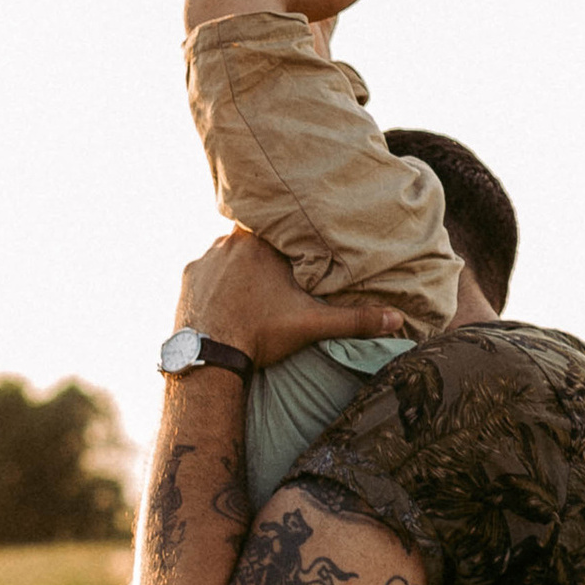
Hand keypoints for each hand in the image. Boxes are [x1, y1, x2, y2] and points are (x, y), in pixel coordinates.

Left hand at [176, 230, 408, 369]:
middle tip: (278, 272)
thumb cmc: (261, 336)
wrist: (211, 358)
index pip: (280, 226)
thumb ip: (354, 320)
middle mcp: (229, 241)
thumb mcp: (311, 325)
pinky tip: (228, 298)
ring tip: (253, 288)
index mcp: (262, 243)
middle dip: (266, 251)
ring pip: (229, 252)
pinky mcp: (188, 277)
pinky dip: (217, 281)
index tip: (297, 245)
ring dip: (240, 265)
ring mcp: (205, 258)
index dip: (290, 235)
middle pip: (254, 238)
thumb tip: (397, 319)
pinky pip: (207, 270)